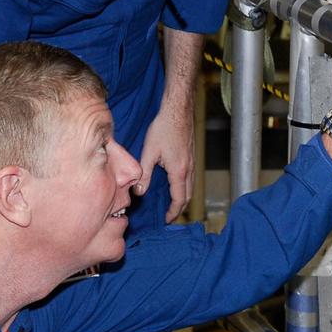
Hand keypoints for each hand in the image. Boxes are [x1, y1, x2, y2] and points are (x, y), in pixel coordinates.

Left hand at [136, 105, 194, 222]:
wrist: (177, 111)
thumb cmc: (163, 128)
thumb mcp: (149, 153)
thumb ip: (144, 175)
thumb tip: (139, 192)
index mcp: (179, 171)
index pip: (179, 199)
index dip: (173, 212)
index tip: (167, 220)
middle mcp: (189, 169)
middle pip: (188, 196)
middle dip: (180, 208)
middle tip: (170, 216)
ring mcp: (192, 162)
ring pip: (191, 187)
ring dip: (183, 198)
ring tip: (173, 204)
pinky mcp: (191, 156)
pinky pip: (190, 178)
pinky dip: (185, 187)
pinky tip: (175, 184)